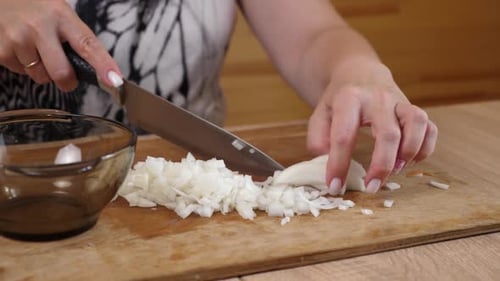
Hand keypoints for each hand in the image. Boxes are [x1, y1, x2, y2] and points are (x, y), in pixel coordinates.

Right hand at [0, 0, 121, 90]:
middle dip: (67, 81)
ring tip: (33, 48)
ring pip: (40, 76)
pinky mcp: (0, 49)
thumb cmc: (34, 7)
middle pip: (62, 72)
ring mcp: (17, 38)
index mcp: (61, 16)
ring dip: (41, 70)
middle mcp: (39, 26)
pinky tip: (18, 47)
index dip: (103, 65)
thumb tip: (99, 70)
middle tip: (65, 75)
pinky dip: (22, 65)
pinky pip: (20, 72)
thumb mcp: (59, 13)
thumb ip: (76, 38)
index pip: (88, 44)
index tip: (115, 81)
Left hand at [307, 58, 437, 193]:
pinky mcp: (414, 109)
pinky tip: (409, 161)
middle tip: (371, 187)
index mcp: (349, 99)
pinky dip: (424, 148)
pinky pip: (430, 128)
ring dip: (409, 152)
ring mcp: (400, 102)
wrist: (359, 73)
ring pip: (416, 124)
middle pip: (388, 133)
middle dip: (382, 165)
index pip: (344, 135)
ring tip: (395, 170)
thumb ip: (318, 139)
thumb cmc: (339, 100)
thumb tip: (325, 164)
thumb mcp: (320, 114)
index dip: (339, 164)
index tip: (335, 186)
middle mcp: (378, 99)